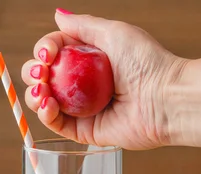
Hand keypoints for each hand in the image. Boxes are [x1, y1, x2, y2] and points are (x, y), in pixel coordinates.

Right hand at [21, 10, 187, 149]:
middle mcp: (84, 84)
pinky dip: (45, 115)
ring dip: (34, 95)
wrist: (167, 99)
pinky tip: (47, 105)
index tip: (48, 54)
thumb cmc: (148, 63)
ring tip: (42, 91)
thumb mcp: (113, 33)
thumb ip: (83, 25)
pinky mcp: (86, 131)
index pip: (54, 52)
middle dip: (33, 73)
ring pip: (45, 102)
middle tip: (41, 74)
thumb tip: (57, 15)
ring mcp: (84, 108)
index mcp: (90, 59)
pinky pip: (57, 125)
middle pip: (45, 78)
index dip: (44, 51)